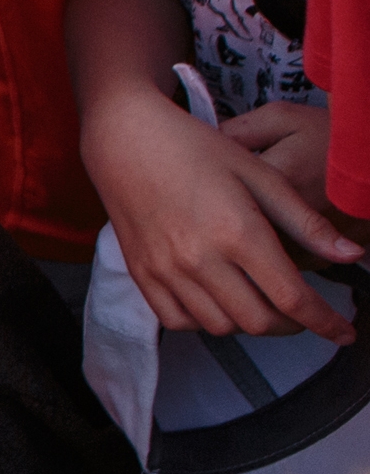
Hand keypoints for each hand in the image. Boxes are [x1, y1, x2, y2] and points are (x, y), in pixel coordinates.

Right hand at [87, 87, 361, 340]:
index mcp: (237, 232)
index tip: (343, 332)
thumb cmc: (195, 149)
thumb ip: (305, 221)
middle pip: (259, 321)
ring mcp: (165, 270)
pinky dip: (205, 321)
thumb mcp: (260, 175)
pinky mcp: (141, 274)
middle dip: (292, 325)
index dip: (325, 322)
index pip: (292, 297)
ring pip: (220, 326)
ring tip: (259, 300)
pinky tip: (217, 300)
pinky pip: (178, 321)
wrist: (126, 140)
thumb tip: (350, 255)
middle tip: (301, 311)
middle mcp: (199, 259)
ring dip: (249, 322)